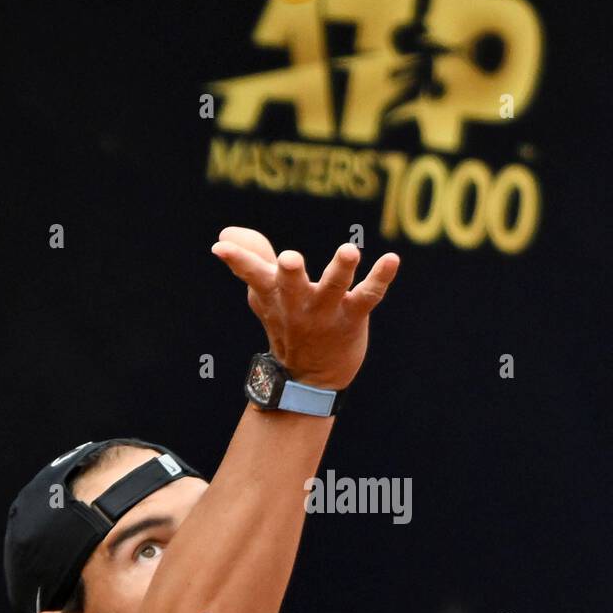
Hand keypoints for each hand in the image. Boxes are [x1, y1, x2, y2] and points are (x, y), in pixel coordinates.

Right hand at [211, 226, 399, 388]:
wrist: (310, 378)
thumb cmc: (285, 324)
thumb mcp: (263, 294)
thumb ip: (251, 258)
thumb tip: (226, 234)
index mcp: (274, 294)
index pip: (253, 274)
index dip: (238, 260)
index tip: (220, 248)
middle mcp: (298, 303)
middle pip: (291, 285)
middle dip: (290, 273)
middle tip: (288, 258)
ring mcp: (326, 311)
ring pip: (333, 287)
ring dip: (341, 269)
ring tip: (349, 250)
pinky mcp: (352, 316)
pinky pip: (368, 295)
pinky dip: (381, 277)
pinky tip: (392, 259)